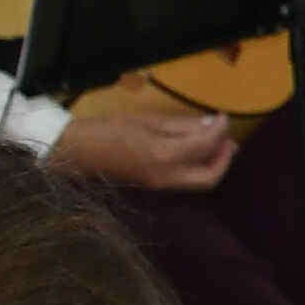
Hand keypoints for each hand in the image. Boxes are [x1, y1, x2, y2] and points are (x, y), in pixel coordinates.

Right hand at [51, 107, 234, 191]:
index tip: (224, 117)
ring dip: (214, 165)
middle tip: (228, 138)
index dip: (220, 130)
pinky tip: (197, 151)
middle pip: (209, 178)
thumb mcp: (147, 120)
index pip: (205, 146)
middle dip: (224, 159)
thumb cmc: (108, 129)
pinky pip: (185, 180)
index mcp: (163, 156)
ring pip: (199, 182)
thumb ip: (181, 126)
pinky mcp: (154, 187)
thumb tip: (211, 125)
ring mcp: (160, 186)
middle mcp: (166, 177)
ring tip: (218, 143)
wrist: (76, 153)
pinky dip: (198, 167)